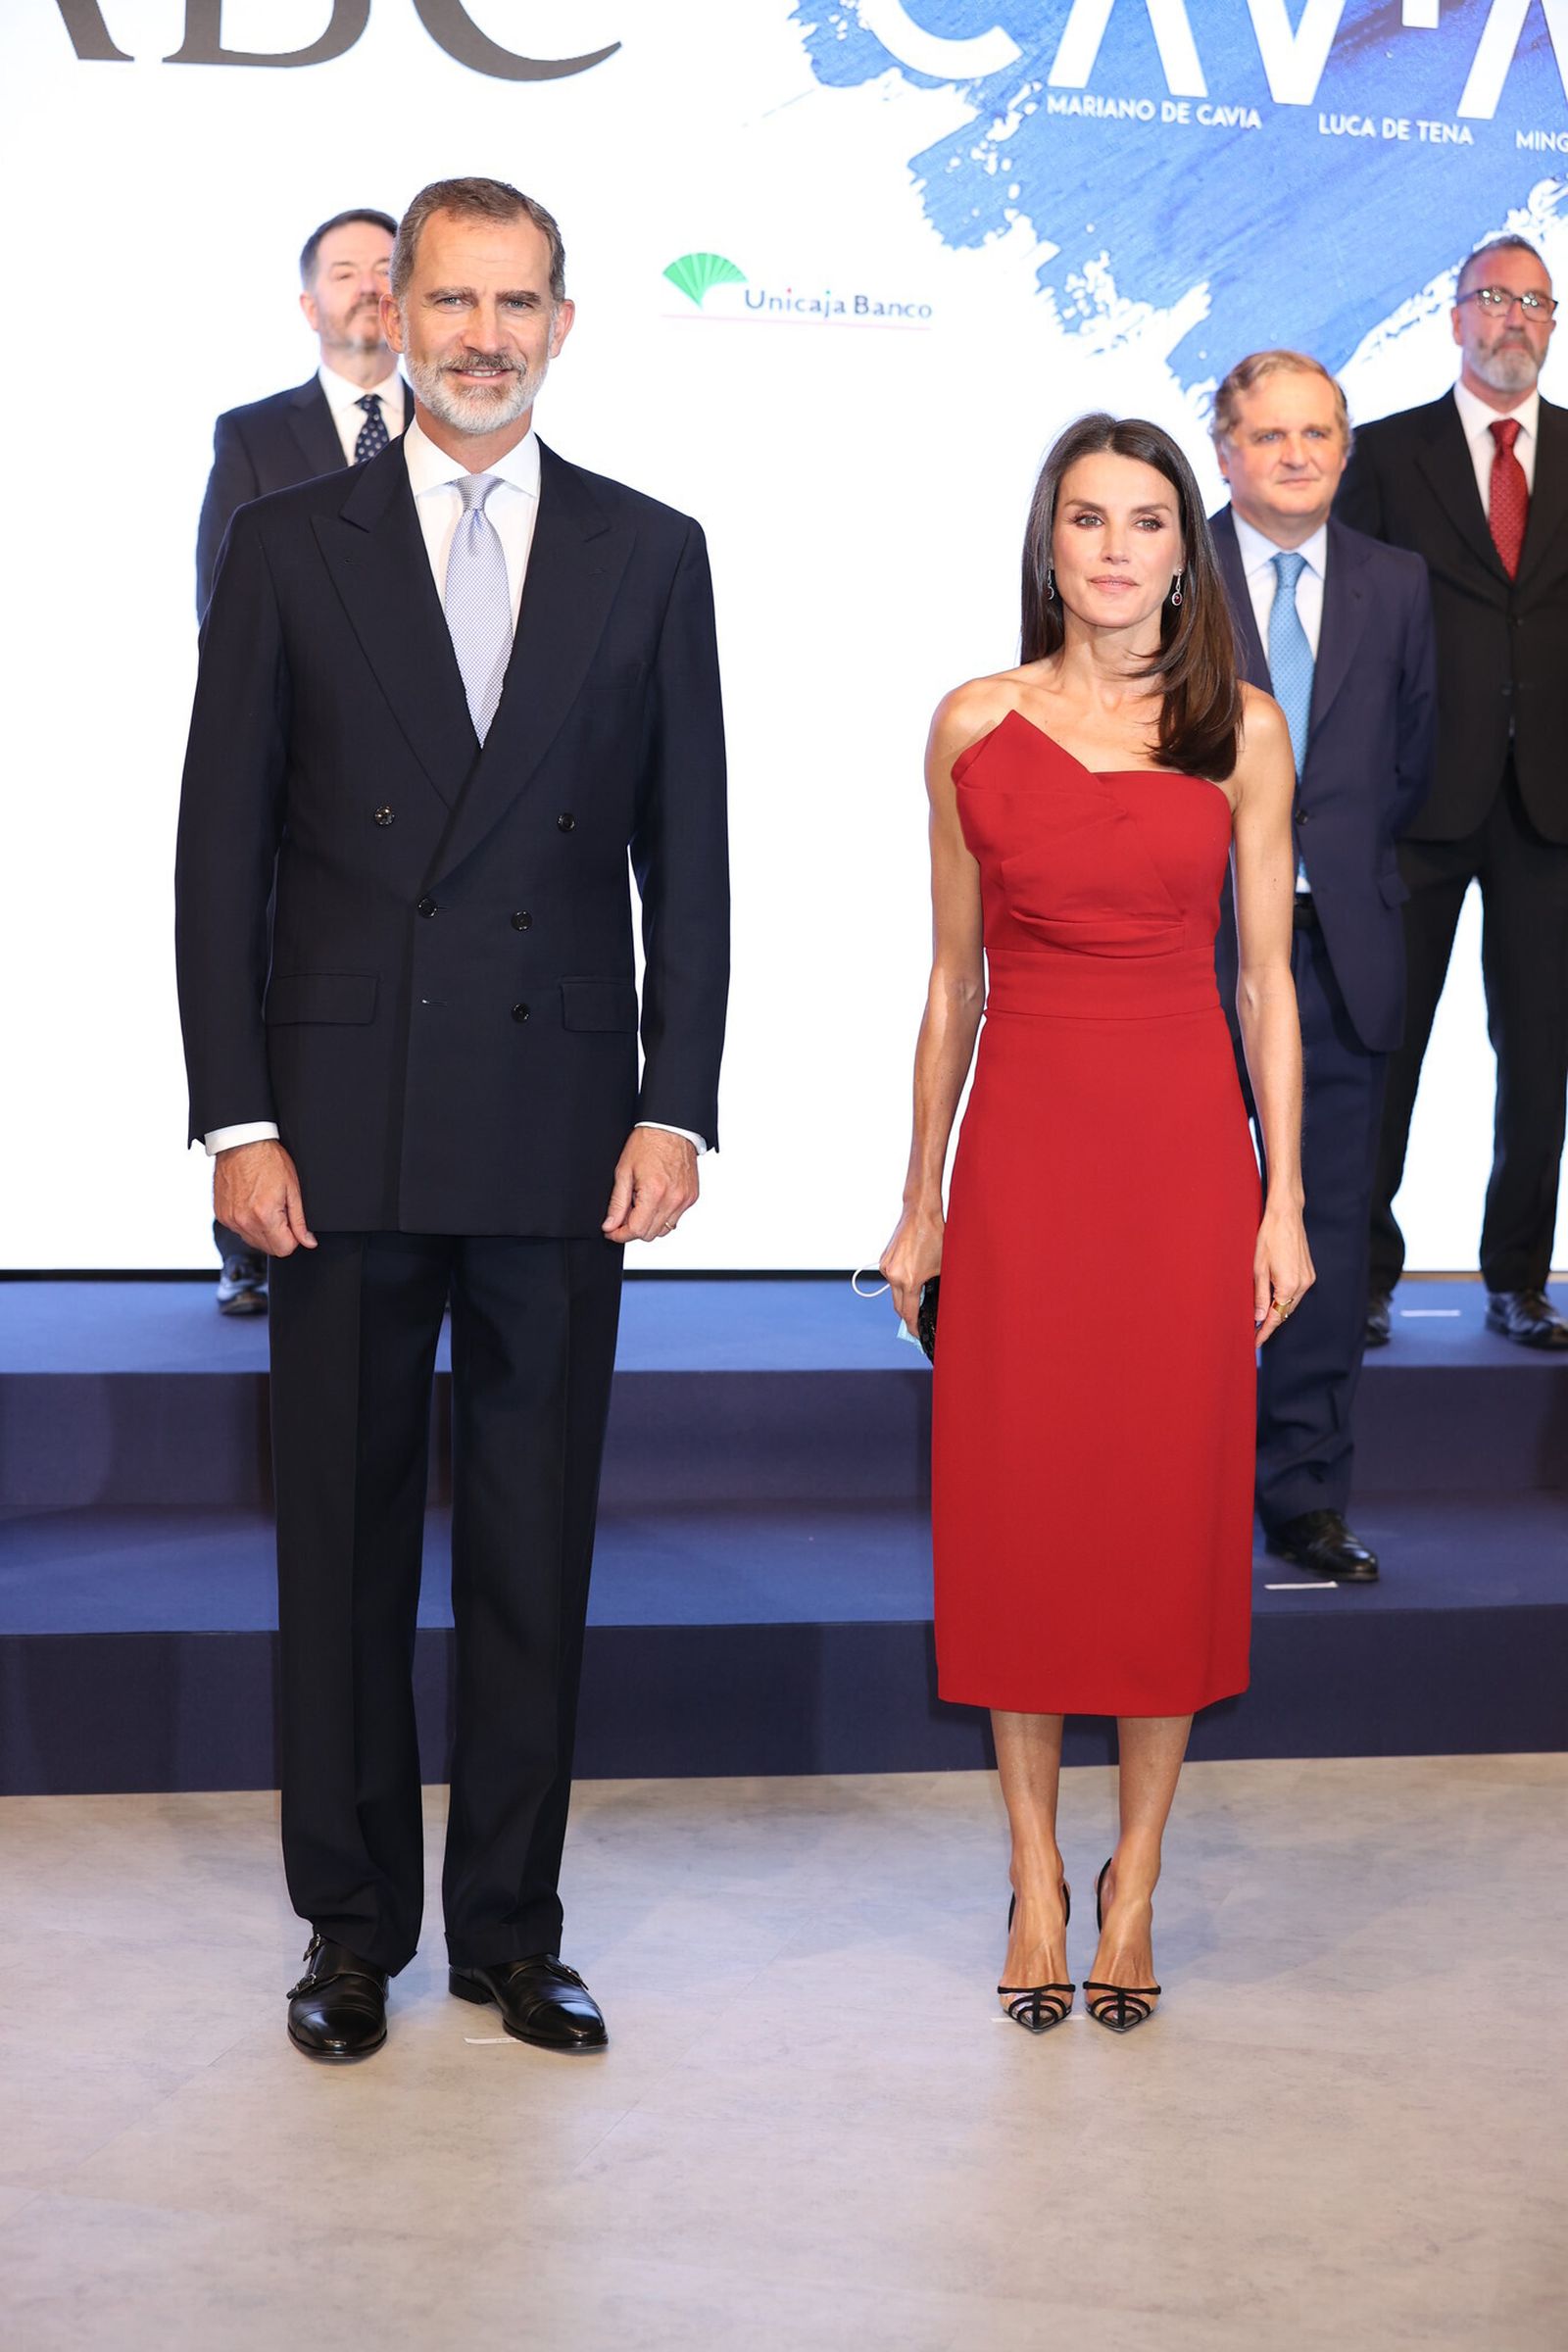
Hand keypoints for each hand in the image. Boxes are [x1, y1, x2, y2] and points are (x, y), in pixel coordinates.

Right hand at [214, 1140, 315, 1258]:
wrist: (241, 1143)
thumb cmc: (268, 1159)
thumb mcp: (293, 1188)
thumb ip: (300, 1220)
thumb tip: (308, 1241)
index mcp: (264, 1216)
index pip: (284, 1249)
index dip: (293, 1239)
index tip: (293, 1224)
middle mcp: (243, 1221)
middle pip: (268, 1248)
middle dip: (279, 1236)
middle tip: (280, 1211)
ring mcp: (229, 1219)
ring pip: (253, 1241)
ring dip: (263, 1230)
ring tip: (265, 1205)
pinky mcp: (221, 1215)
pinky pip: (239, 1230)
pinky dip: (248, 1223)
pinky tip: (252, 1204)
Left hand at [602, 1129, 698, 1243]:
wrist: (671, 1128)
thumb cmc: (648, 1143)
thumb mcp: (624, 1171)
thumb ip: (617, 1203)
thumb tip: (610, 1225)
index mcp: (655, 1193)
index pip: (637, 1230)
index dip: (620, 1235)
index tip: (611, 1231)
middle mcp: (674, 1199)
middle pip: (650, 1234)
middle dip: (633, 1229)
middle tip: (624, 1214)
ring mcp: (685, 1200)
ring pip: (664, 1230)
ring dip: (649, 1223)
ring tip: (640, 1203)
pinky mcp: (692, 1197)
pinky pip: (676, 1218)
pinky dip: (663, 1215)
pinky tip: (655, 1199)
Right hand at [880, 1203, 942, 1338]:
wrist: (920, 1213)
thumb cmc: (935, 1237)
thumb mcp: (941, 1267)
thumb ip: (935, 1286)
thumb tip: (934, 1301)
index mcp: (909, 1280)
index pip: (909, 1314)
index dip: (914, 1327)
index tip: (918, 1335)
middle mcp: (893, 1276)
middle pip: (898, 1307)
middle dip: (908, 1316)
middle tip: (919, 1323)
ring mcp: (886, 1268)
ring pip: (894, 1292)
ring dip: (905, 1297)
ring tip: (919, 1297)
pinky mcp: (884, 1260)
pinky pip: (892, 1279)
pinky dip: (901, 1283)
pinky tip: (912, 1277)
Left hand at [1254, 1203, 1312, 1343]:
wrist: (1286, 1216)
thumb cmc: (1269, 1238)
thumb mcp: (1258, 1268)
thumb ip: (1260, 1295)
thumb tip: (1259, 1317)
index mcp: (1289, 1286)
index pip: (1276, 1317)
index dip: (1264, 1332)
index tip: (1255, 1342)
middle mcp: (1303, 1285)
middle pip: (1285, 1312)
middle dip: (1270, 1323)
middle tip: (1254, 1333)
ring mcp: (1308, 1278)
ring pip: (1291, 1303)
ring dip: (1278, 1310)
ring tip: (1261, 1318)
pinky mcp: (1309, 1272)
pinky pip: (1296, 1293)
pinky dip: (1285, 1299)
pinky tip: (1274, 1299)